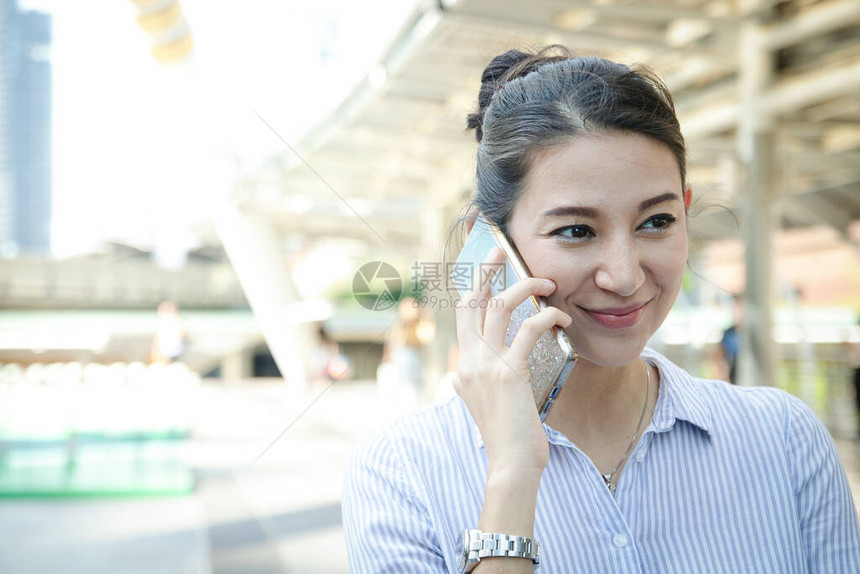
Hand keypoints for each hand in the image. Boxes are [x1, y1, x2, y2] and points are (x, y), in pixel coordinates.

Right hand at [453, 243, 572, 477]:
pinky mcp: (508, 373)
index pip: (462, 313)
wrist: (511, 464)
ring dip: (525, 287)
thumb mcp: (486, 400)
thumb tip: (490, 361)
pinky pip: (527, 330)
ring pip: (499, 307)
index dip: (472, 284)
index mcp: (462, 365)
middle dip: (486, 269)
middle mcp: (468, 360)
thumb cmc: (508, 434)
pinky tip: (561, 318)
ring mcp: (485, 365)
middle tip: (502, 250)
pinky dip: (547, 317)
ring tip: (547, 282)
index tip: (485, 265)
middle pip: (472, 299)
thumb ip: (481, 376)